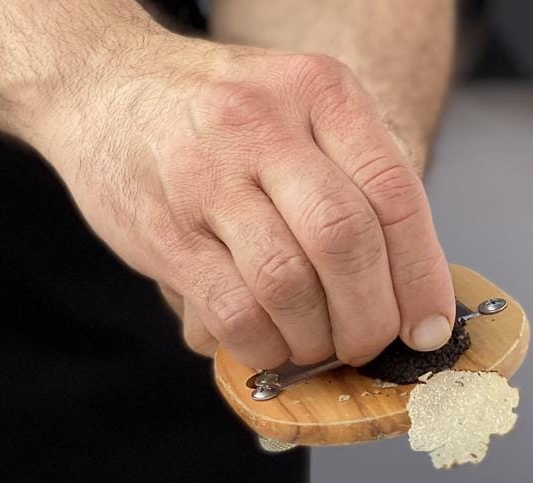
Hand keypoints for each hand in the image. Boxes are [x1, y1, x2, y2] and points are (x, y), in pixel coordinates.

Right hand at [26, 35, 455, 368]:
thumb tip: (408, 293)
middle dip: (368, 315)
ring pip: (287, 282)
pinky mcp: (165, 231)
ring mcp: (208, 177)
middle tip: (367, 345)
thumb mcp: (298, 111)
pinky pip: (231, 310)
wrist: (104, 86)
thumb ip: (352, 178)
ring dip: (313, 337)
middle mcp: (265, 126)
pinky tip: (266, 346)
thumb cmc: (220, 117)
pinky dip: (261, 346)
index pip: (394, 192)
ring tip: (314, 346)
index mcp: (320, 91)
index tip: (427, 327)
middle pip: (345, 240)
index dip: (421, 275)